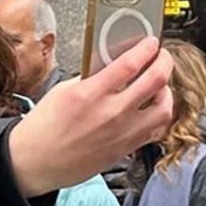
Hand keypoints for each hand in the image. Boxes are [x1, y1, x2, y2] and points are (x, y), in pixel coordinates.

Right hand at [6, 36, 173, 195]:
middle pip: (155, 81)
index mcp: (90, 94)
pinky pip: (157, 129)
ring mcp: (122, 133)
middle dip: (164, 62)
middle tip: (162, 56)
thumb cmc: (45, 128)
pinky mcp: (126, 148)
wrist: (38, 161)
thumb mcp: (62, 91)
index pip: (130, 64)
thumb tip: (111, 65)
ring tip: (160, 85)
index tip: (150, 43)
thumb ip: (90, 77)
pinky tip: (154, 109)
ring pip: (164, 108)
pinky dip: (160, 115)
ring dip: (167, 91)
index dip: (146, 49)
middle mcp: (110, 113)